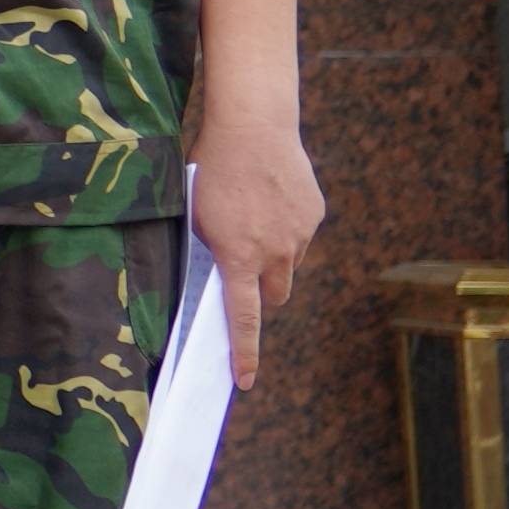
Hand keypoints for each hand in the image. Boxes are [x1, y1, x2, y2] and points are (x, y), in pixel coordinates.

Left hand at [187, 115, 322, 389]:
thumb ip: (211, 252)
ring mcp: (299, 234)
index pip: (243, 318)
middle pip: (274, 296)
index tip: (246, 382)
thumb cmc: (210, 169)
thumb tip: (218, 279)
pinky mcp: (314, 214)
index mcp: (239, 257)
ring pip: (289, 265)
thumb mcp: (195, 215)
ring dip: (273, 259)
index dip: (245, 353)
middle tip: (243, 278)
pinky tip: (268, 202)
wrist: (253, 127)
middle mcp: (275, 252)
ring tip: (250, 221)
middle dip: (260, 296)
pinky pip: (299, 236)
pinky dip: (285, 231)